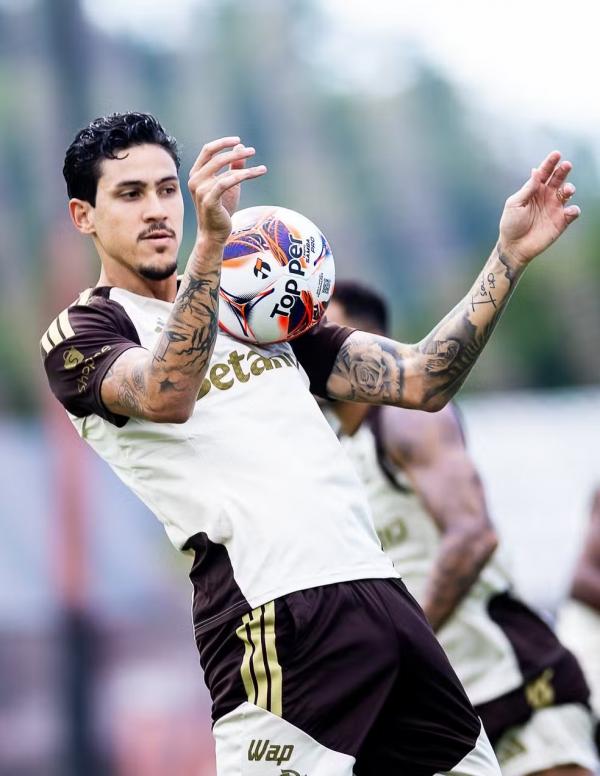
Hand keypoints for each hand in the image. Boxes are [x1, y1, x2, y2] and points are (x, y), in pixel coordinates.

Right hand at [188, 137, 266, 242]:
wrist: (214, 234)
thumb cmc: (221, 210)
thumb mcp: (229, 185)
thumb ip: (233, 167)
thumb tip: (240, 148)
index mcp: (196, 174)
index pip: (208, 151)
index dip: (223, 143)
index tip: (238, 141)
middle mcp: (195, 180)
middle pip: (217, 158)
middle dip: (236, 153)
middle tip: (253, 151)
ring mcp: (200, 191)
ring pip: (225, 171)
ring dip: (245, 167)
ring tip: (261, 168)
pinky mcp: (209, 200)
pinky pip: (226, 183)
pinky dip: (242, 176)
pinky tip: (255, 173)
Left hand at [499, 151, 579, 266]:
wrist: (514, 246)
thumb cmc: (510, 224)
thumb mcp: (514, 204)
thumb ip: (527, 189)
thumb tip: (535, 171)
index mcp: (534, 190)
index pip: (544, 173)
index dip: (550, 163)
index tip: (556, 154)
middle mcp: (546, 196)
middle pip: (558, 179)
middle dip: (563, 171)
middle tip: (566, 165)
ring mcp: (555, 208)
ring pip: (567, 192)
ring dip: (569, 188)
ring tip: (567, 190)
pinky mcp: (561, 221)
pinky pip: (572, 212)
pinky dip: (574, 210)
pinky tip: (568, 211)